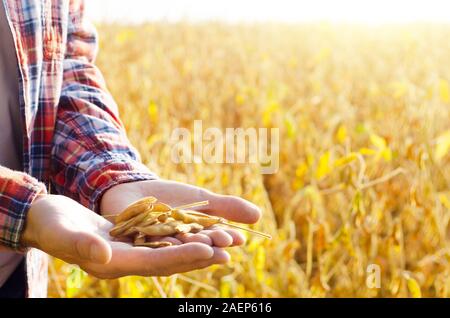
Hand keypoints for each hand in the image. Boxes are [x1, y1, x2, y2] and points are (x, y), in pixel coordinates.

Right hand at [21, 194, 229, 277]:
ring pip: (169, 251)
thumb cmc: (50, 224)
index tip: (207, 250)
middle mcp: (125, 261)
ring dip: (195, 247)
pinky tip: (199, 231)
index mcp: (111, 263)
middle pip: (168, 260)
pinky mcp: (132, 240)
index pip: (153, 263)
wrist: (48, 219)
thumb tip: (104, 255)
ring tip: (223, 244)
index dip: (181, 257)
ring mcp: (130, 251)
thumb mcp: (63, 231)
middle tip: (227, 252)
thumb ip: (81, 244)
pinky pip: (162, 240)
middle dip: (197, 256)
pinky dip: (182, 236)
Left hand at [100, 179, 261, 246]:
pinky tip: (172, 239)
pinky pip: (148, 241)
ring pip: (175, 247)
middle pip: (196, 247)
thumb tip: (258, 216)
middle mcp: (178, 247)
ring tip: (204, 244)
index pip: (214, 241)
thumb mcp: (202, 199)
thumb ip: (227, 207)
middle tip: (224, 243)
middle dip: (211, 245)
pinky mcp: (136, 242)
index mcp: (196, 239)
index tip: (238, 238)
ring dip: (190, 247)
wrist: (135, 189)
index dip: (225, 239)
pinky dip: (160, 240)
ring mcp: (157, 246)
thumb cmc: (172, 197)